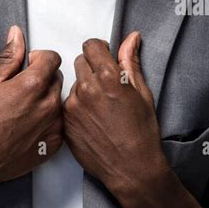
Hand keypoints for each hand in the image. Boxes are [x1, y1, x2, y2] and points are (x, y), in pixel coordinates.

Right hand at [0, 26, 63, 203]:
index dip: (38, 58)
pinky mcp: (54, 143)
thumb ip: (8, 56)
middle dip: (42, 77)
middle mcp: (48, 104)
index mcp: (32, 85)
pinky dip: (47, 119)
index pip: (52, 58)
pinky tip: (27, 125)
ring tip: (22, 109)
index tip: (28, 64)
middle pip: (57, 77)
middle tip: (20, 88)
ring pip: (59, 99)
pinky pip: (58, 121)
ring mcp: (53, 125)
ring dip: (45, 98)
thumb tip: (17, 36)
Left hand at [63, 32, 208, 207]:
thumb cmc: (142, 133)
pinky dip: (78, 106)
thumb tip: (131, 38)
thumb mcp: (142, 92)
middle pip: (81, 61)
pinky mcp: (65, 122)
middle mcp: (87, 88)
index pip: (91, 45)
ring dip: (84, 88)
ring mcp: (73, 106)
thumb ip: (130, 61)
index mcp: (108, 77)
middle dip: (92, 68)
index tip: (104, 58)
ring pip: (74, 83)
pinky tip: (92, 119)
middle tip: (106, 85)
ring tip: (101, 106)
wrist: (132, 169)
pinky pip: (68, 103)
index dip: (100, 50)